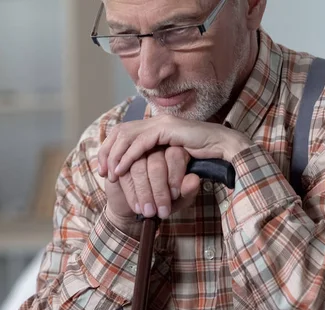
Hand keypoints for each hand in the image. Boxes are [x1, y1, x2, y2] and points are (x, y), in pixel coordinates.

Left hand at [98, 115, 252, 181]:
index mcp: (154, 125)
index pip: (123, 131)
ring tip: (110, 174)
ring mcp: (161, 122)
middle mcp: (155, 120)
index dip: (110, 149)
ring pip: (127, 136)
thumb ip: (157, 159)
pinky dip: (128, 157)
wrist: (223, 148)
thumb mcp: (172, 159)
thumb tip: (139, 169)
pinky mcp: (167, 129)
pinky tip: (121, 170)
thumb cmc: (202, 156)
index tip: (105, 169)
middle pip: (120, 131)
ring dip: (115, 156)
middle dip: (107, 152)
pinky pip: (141, 143)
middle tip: (102, 172)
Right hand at [104, 146, 199, 238]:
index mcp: (174, 150)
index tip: (174, 196)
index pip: (175, 155)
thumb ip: (188, 190)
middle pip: (156, 163)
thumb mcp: (180, 199)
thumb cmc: (164, 201)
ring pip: (138, 167)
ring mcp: (134, 153)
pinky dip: (130, 192)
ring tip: (147, 212)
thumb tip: (194, 180)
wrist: (139, 210)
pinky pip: (122, 173)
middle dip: (158, 190)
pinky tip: (136, 206)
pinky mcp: (119, 161)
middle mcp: (154, 147)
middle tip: (160, 211)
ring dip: (143, 192)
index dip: (174, 177)